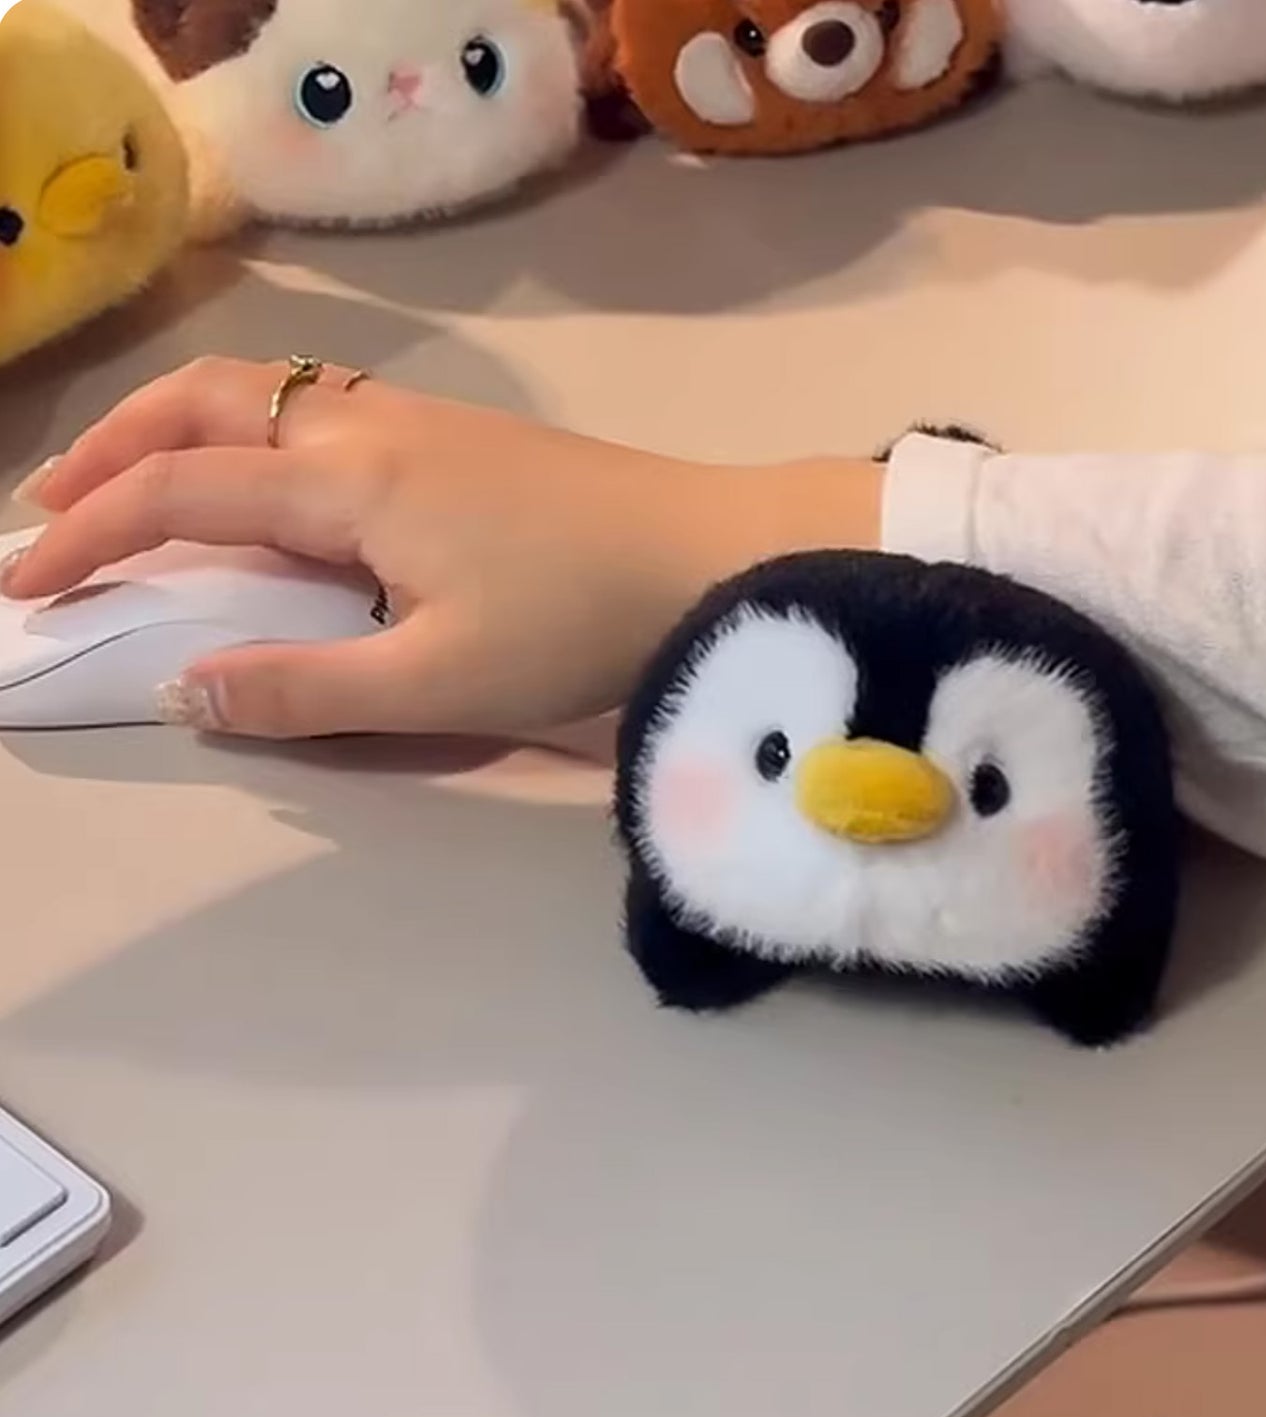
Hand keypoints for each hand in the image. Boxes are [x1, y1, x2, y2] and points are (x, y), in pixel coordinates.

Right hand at [3, 358, 879, 739]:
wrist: (714, 554)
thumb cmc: (579, 623)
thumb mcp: (437, 680)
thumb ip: (306, 689)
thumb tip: (185, 689)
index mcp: (346, 483)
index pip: (179, 494)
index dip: (87, 536)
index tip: (21, 586)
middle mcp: (369, 429)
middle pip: (207, 406)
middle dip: (114, 450)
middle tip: (55, 509)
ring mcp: (423, 421)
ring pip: (266, 396)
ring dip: (183, 430)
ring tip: (141, 485)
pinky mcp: (466, 437)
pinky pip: (322, 410)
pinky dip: (255, 432)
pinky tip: (274, 481)